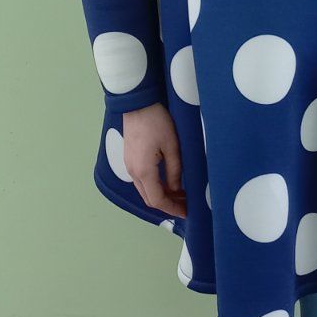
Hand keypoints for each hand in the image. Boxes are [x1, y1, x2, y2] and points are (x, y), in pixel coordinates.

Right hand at [122, 102, 187, 218]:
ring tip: (181, 193)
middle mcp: (133, 172)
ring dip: (162, 194)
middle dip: (168, 204)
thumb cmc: (157, 122)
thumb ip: (175, 171)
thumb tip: (177, 189)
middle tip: (186, 204)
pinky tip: (169, 182)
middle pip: (149, 198)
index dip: (172, 209)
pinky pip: (142, 180)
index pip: (157, 200)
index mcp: (144, 171)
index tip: (187, 211)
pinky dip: (155, 185)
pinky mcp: (130, 159)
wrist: (138, 104)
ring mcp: (130, 165)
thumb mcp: (172, 147)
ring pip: (145, 190)